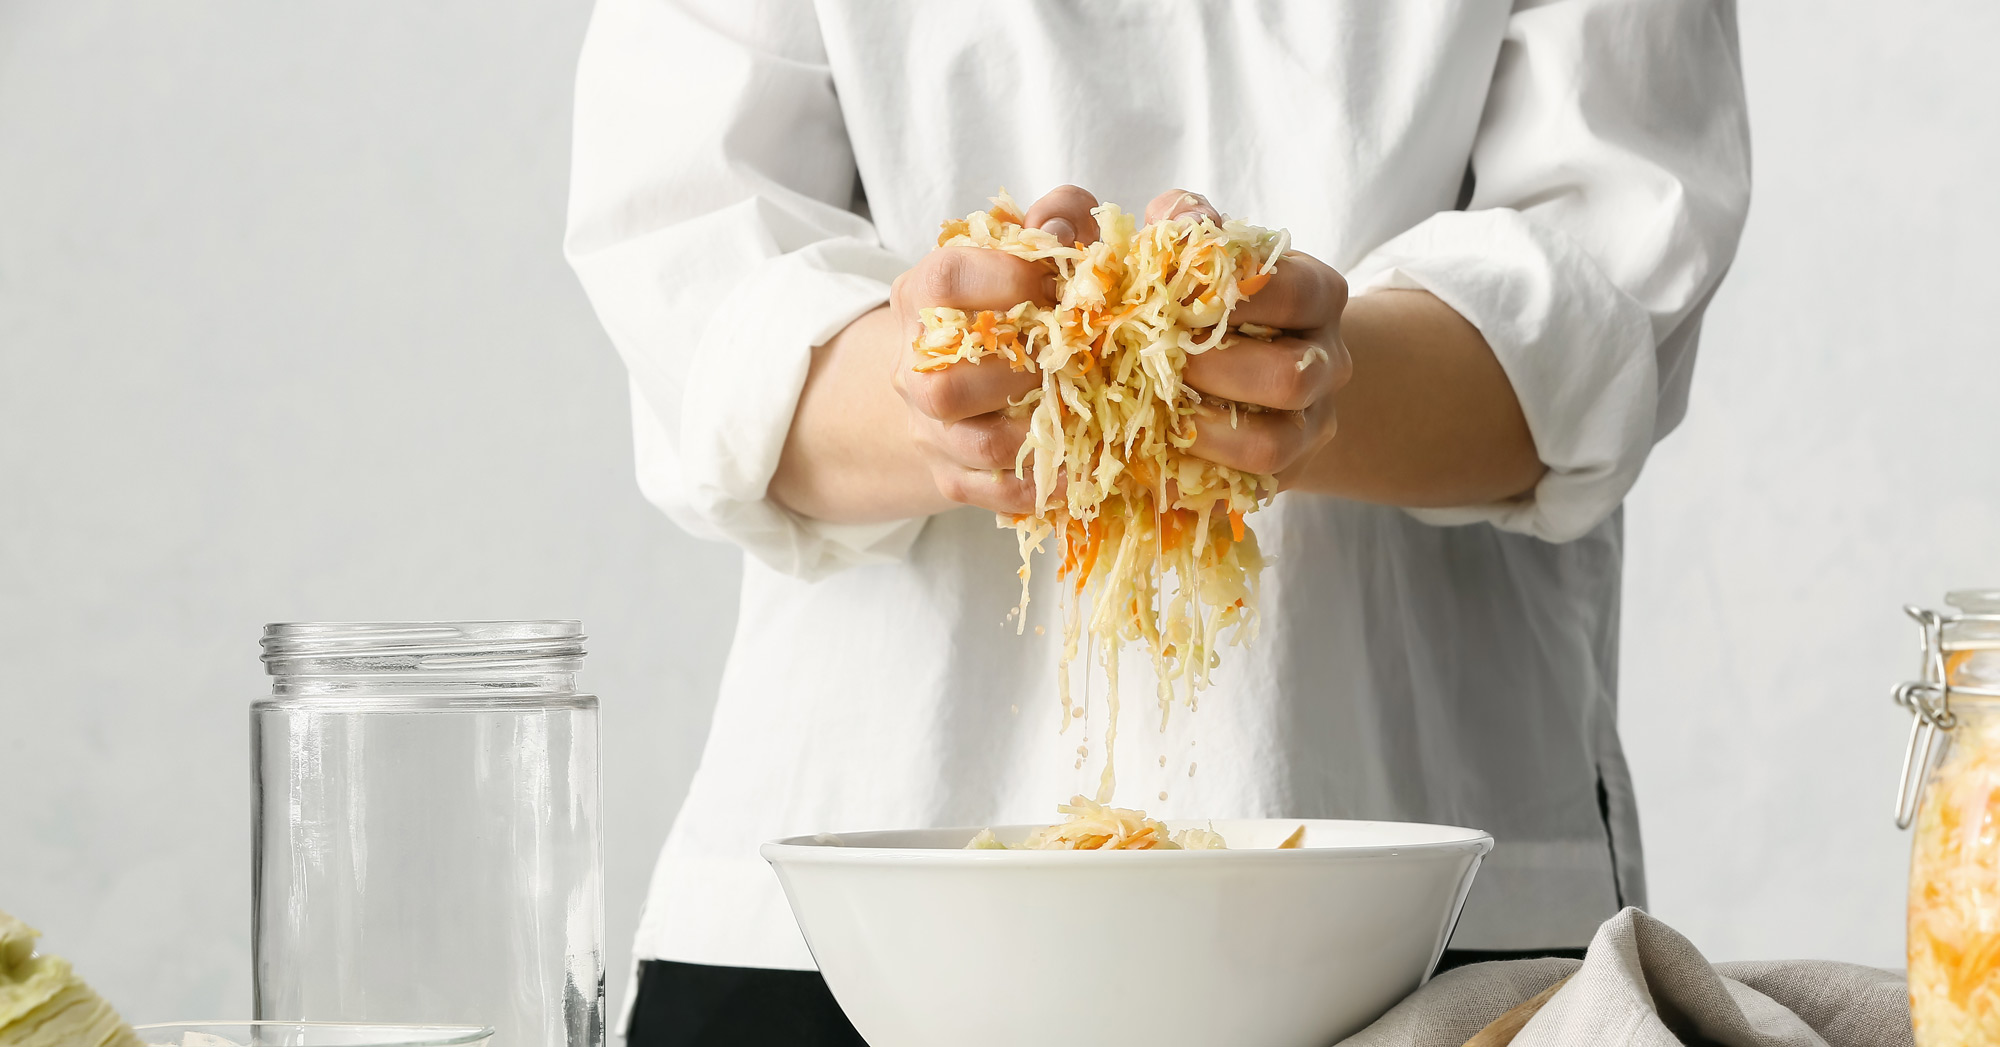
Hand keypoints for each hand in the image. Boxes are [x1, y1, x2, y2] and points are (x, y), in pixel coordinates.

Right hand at [890, 185, 1102, 514]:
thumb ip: (1056, 217)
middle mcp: (913, 367)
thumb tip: (1062, 223)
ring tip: (1092, 410)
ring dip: (1042, 429)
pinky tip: (1092, 467)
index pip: (942, 283)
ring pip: (977, 442)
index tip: (1054, 278)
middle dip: (1021, 369)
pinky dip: (1049, 485)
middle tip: (1076, 355)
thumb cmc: (1007, 300)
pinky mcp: (953, 476)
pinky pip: (998, 493)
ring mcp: (930, 429)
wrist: (951, 376)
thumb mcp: (1026, 245)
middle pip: (945, 381)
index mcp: (920, 298)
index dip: (1002, 278)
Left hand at [1145, 190, 1354, 487]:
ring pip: (1272, 445)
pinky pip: (1241, 487)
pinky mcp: (1282, 475)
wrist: (1250, 366)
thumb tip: (1165, 220)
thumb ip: (1189, 221)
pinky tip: (1152, 455)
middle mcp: (1327, 363)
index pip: (1296, 291)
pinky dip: (1193, 473)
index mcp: (1318, 295)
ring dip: (1204, 430)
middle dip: (1215, 371)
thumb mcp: (1210, 245)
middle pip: (1290, 377)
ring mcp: (1310, 425)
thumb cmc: (1216, 295)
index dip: (1234, 295)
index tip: (1175, 294)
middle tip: (1160, 360)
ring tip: (1156, 412)